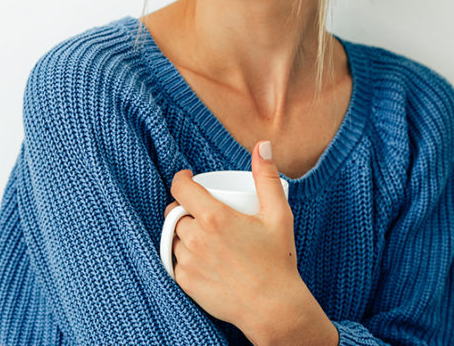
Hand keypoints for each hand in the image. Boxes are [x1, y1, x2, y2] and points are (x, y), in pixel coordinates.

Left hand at [164, 141, 330, 342]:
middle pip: (175, 212)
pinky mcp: (185, 282)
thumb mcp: (278, 214)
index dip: (182, 179)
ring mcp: (188, 261)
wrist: (272, 308)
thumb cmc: (277, 261)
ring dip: (184, 232)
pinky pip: (176, 261)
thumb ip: (267, 177)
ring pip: (175, 237)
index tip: (190, 179)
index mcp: (214, 217)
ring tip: (204, 234)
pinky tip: (202, 257)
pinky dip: (185, 256)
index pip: (181, 188)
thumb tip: (262, 145)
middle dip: (185, 208)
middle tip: (203, 211)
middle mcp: (195, 238)